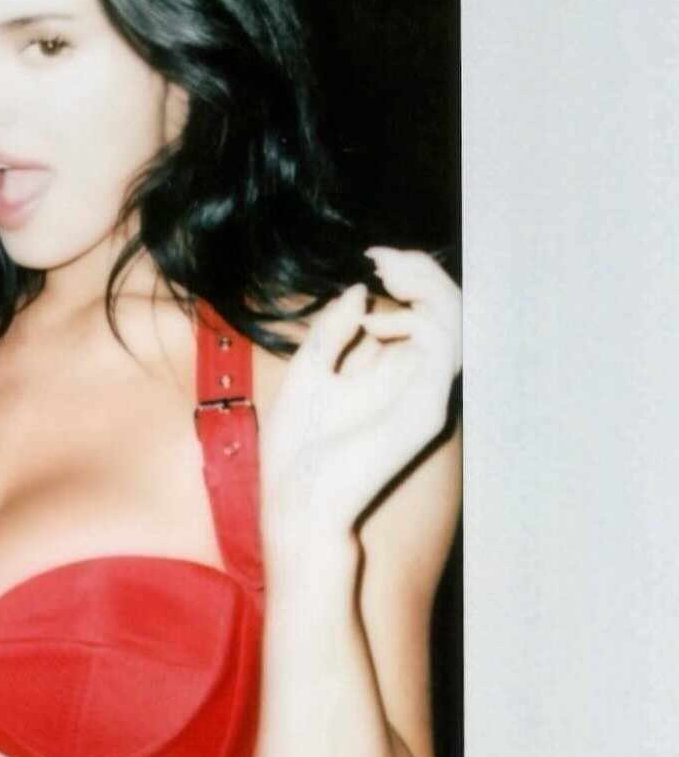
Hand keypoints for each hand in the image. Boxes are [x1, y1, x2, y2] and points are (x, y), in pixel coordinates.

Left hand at [261, 248, 460, 552]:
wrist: (297, 499)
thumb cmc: (298, 447)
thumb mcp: (308, 371)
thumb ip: (333, 331)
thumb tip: (359, 291)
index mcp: (391, 371)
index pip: (424, 311)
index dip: (409, 274)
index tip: (372, 258)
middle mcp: (417, 379)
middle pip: (449, 310)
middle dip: (423, 271)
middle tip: (383, 258)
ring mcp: (426, 394)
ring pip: (458, 322)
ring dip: (427, 287)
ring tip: (388, 275)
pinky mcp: (426, 409)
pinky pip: (446, 349)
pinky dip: (419, 321)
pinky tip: (377, 323)